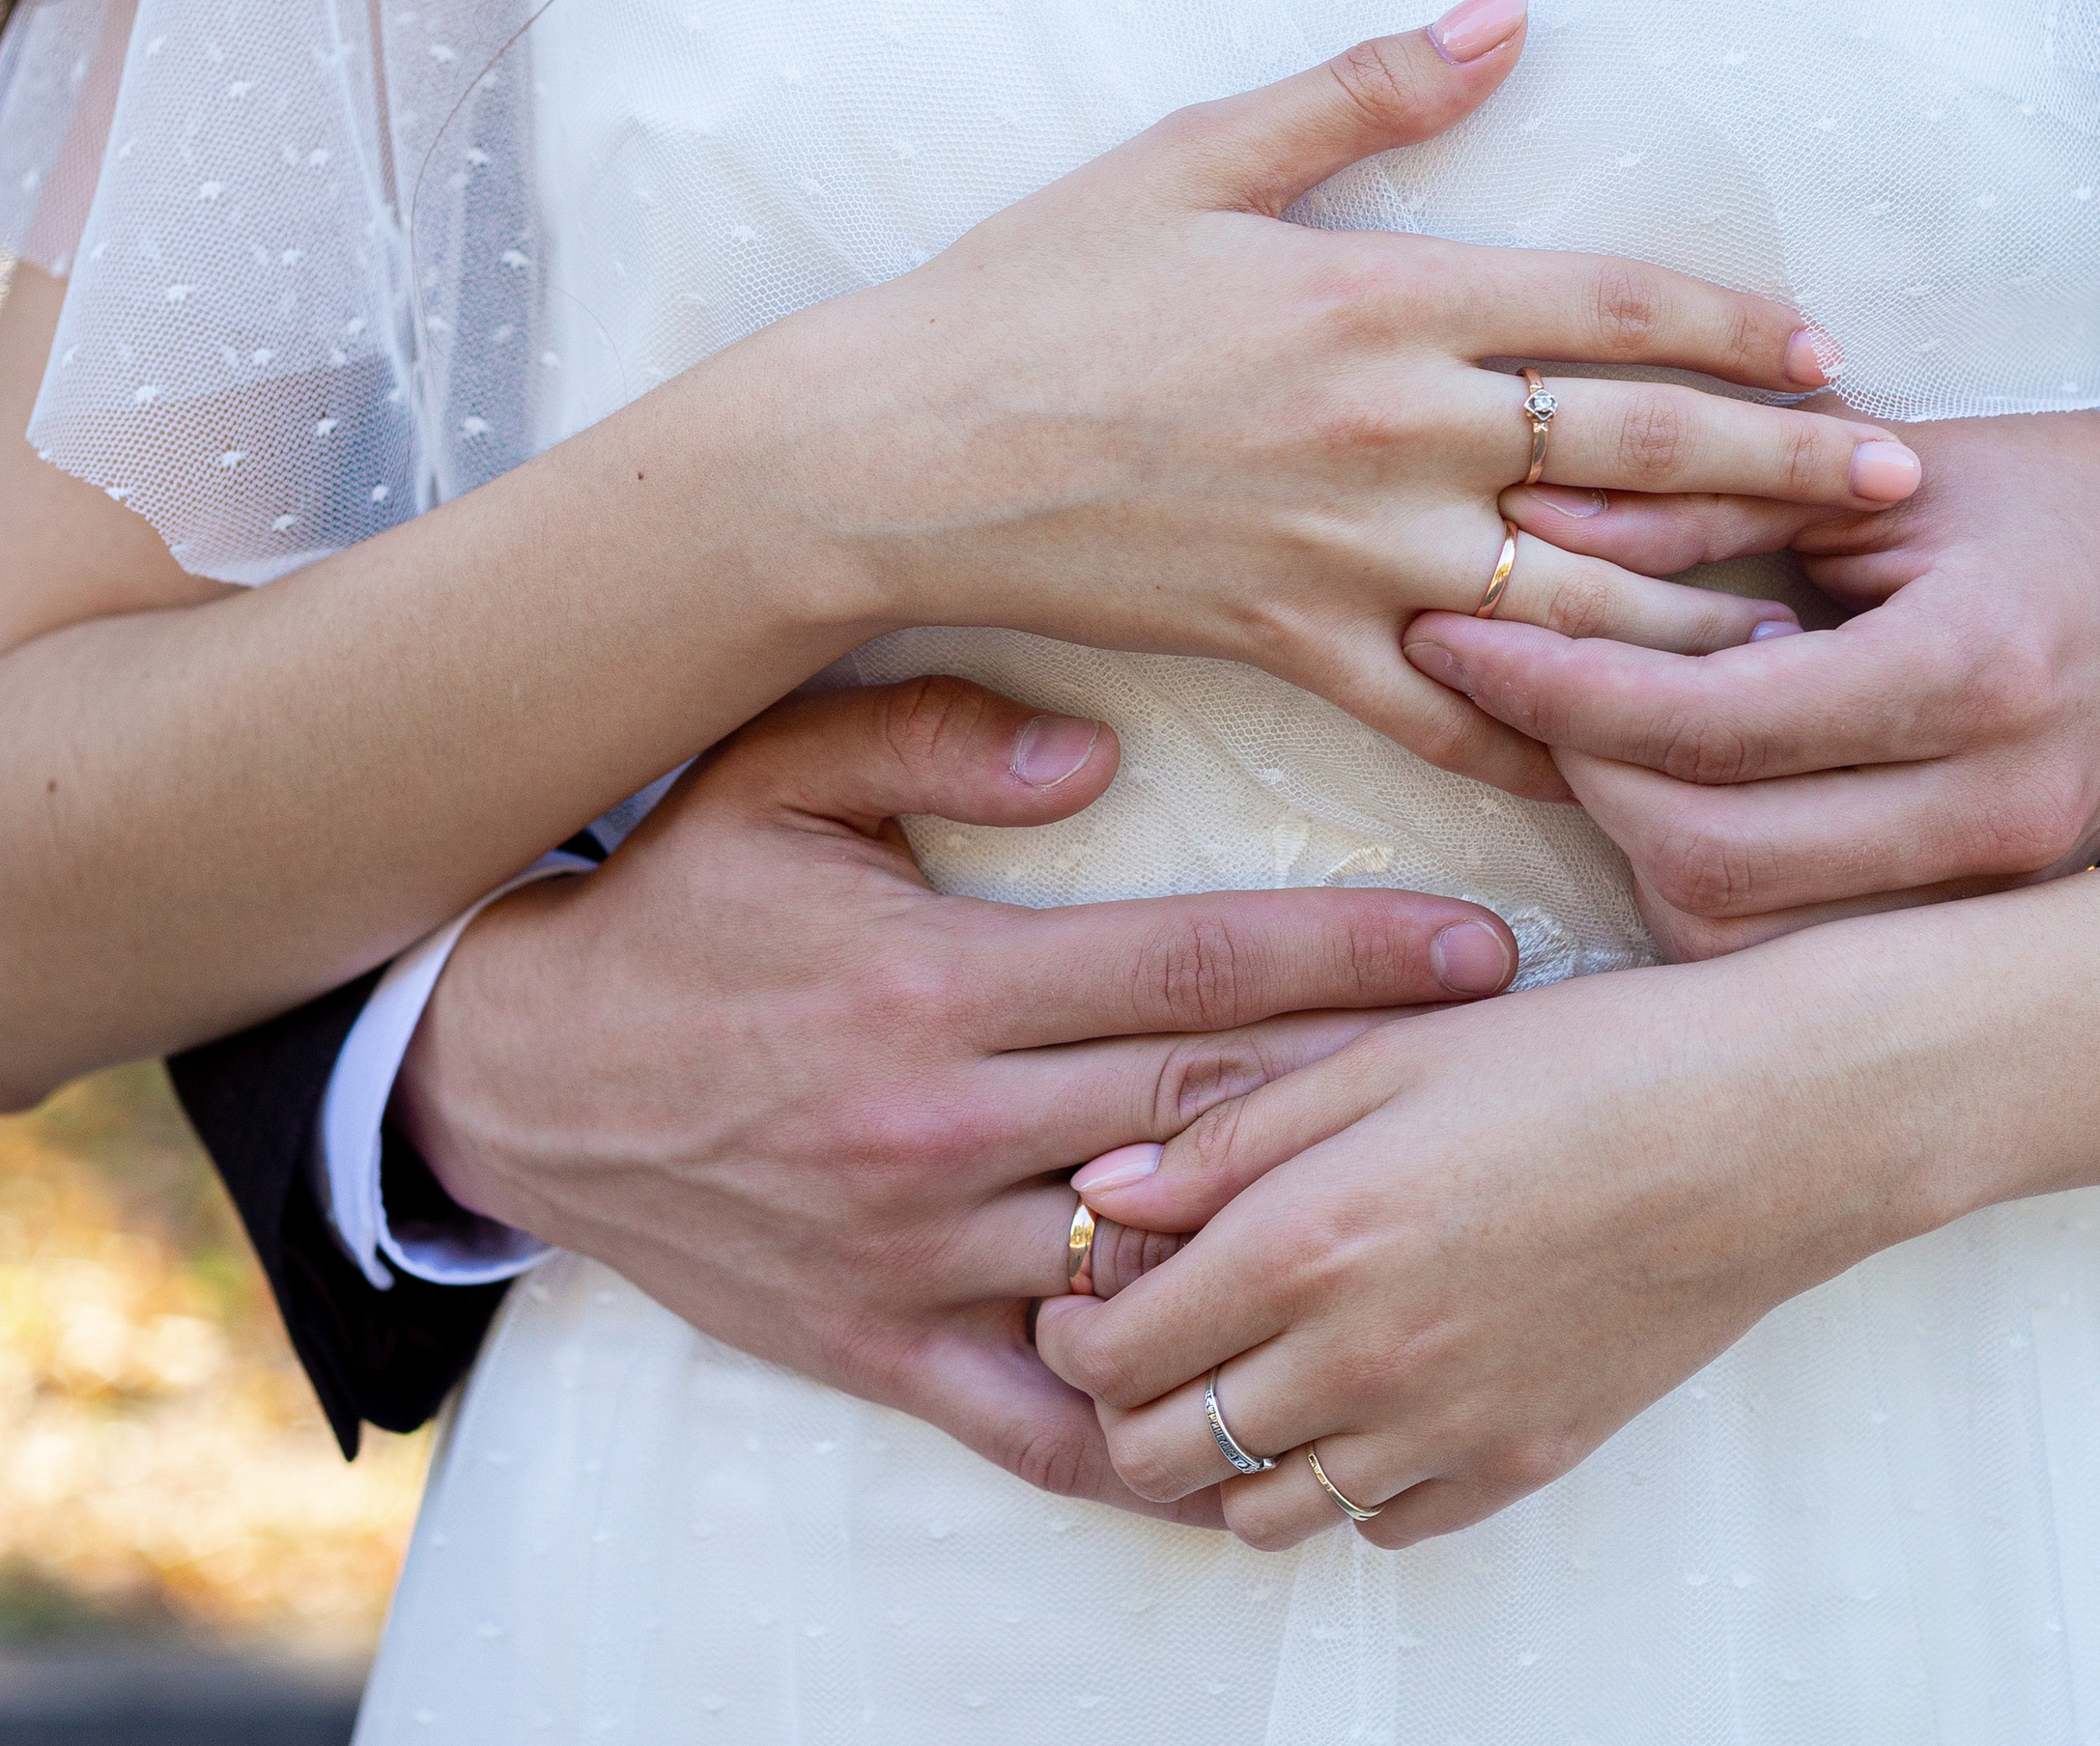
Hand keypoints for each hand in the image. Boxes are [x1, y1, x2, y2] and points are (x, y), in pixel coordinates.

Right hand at [393, 677, 1520, 1521]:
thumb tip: (1098, 751)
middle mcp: (943, 1127)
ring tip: (1430, 1229)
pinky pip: (1036, 1417)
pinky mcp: (878, 1348)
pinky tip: (1263, 1427)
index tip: (1475, 949)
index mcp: (939, 982)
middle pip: (1206, 1114)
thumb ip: (934, 739)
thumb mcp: (770, 777)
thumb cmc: (670, 913)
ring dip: (1292, 1247)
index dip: (1348, 953)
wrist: (512, 1079)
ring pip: (1148, 1263)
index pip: (1189, 968)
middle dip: (1372, 1087)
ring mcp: (915, 1256)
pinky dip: (1151, 1431)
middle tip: (1514, 1073)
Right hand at [791, 0, 1919, 796]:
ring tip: (1810, 636)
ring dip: (1706, 614)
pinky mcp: (1289, 644)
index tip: (1828, 351)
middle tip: (1898, 489)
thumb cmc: (1032, 293)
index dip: (1737, 328)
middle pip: (1634, 452)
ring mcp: (1347, 551)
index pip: (1610, 307)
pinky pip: (1447, 708)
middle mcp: (1389, 429)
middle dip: (1781, 470)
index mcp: (1377, 296)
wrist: (894, 452)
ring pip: (1574, 594)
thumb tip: (1511, 11)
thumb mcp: (1187, 156)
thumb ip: (1365, 89)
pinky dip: (1541, 738)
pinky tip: (1621, 763)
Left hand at [1035, 937, 1947, 1547]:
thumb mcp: (1386, 1057)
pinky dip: (1340, 1484)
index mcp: (1309, 1244)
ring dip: (1223, 1458)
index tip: (1075, 1293)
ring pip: (1262, 1515)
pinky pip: (1381, 1526)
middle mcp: (1362, 1363)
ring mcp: (1445, 1431)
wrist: (1764, 1126)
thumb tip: (1104, 1189)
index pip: (1115, 1352)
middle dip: (1120, 1407)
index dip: (1067, 1330)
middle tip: (1139, 1340)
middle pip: (1163, 1456)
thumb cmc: (1577, 1063)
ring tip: (1244, 1373)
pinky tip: (1358, 1400)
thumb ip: (1230, 1134)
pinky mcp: (1521, 1466)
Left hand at [1399, 409, 2099, 952]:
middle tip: (1508, 686)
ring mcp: (1994, 894)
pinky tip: (1681, 799)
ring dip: (1634, 848)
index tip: (1452, 634)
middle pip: (1705, 862)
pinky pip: (1797, 956)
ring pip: (1740, 941)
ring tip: (1593, 738)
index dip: (1556, 687)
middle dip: (1577, 777)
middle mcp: (1989, 809)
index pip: (1706, 723)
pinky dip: (1709, 894)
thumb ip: (1703, 497)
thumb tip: (1525, 509)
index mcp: (1971, 674)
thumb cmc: (2059, 500)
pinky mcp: (1981, 930)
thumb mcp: (1887, 465)